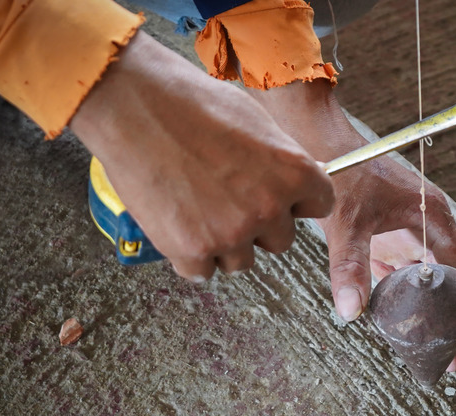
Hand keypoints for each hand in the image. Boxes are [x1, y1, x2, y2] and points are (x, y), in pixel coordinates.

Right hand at [70, 32, 333, 279]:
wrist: (136, 106)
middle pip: (280, 241)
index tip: (278, 196)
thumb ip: (281, 163)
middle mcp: (270, 209)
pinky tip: (177, 221)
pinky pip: (202, 271)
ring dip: (224, 243)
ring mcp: (231, 234)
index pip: (319, 207)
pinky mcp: (192, 251)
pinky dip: (189, 253)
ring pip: (240, 261)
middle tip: (226, 197)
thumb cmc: (193, 105)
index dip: (296, 201)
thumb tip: (290, 185)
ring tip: (196, 206)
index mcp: (295, 173)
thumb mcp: (258, 124)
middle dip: (258, 225)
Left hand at [247, 79, 455, 370]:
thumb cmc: (343, 172)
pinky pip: (408, 279)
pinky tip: (411, 329)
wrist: (320, 145)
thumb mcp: (347, 221)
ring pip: (433, 284)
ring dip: (438, 318)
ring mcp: (409, 234)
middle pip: (455, 282)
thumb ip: (350, 264)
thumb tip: (351, 311)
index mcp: (431, 216)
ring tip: (443, 356)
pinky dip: (412, 305)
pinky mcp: (390, 240)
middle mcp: (427, 226)